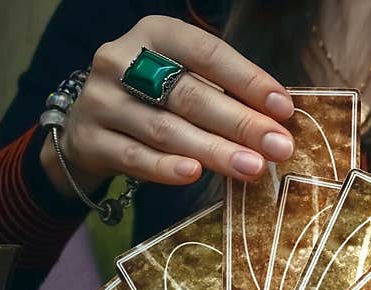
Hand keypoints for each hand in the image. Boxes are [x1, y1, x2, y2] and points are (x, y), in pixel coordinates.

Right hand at [40, 15, 294, 196]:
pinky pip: (135, 157)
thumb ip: (221, 92)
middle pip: (190, 95)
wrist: (86, 129)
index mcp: (154, 34)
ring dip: (214, 151)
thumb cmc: (150, 100)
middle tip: (277, 147)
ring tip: (251, 168)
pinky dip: (166, 168)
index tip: (284, 109)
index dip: (248, 80)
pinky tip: (195, 175)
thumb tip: (276, 122)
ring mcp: (101, 100)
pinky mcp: (89, 140)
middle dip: (240, 123)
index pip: (207, 53)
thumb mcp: (180, 79)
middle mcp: (121, 60)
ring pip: (165, 129)